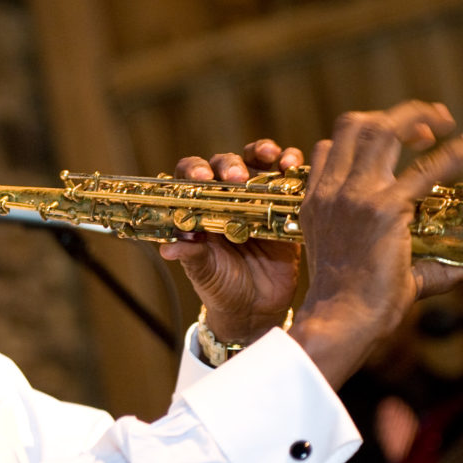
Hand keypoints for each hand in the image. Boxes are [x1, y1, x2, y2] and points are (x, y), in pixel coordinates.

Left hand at [159, 139, 304, 344]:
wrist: (256, 310)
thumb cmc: (221, 287)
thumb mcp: (204, 273)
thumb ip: (191, 255)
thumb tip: (168, 248)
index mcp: (201, 208)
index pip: (191, 176)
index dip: (194, 170)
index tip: (201, 177)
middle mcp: (227, 198)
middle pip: (226, 164)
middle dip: (231, 164)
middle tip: (237, 177)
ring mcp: (258, 199)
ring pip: (258, 162)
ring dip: (264, 151)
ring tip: (273, 158)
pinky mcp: (286, 208)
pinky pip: (290, 180)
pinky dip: (294, 168)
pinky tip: (295, 168)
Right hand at [293, 101, 462, 386]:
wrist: (341, 320)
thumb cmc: (352, 304)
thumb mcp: (368, 268)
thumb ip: (423, 262)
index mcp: (317, 202)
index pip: (328, 148)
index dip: (358, 138)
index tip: (394, 144)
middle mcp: (333, 191)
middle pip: (355, 126)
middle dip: (393, 116)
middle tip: (426, 127)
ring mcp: (356, 195)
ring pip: (381, 130)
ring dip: (416, 117)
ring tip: (445, 121)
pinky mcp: (385, 207)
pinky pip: (426, 169)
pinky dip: (454, 153)